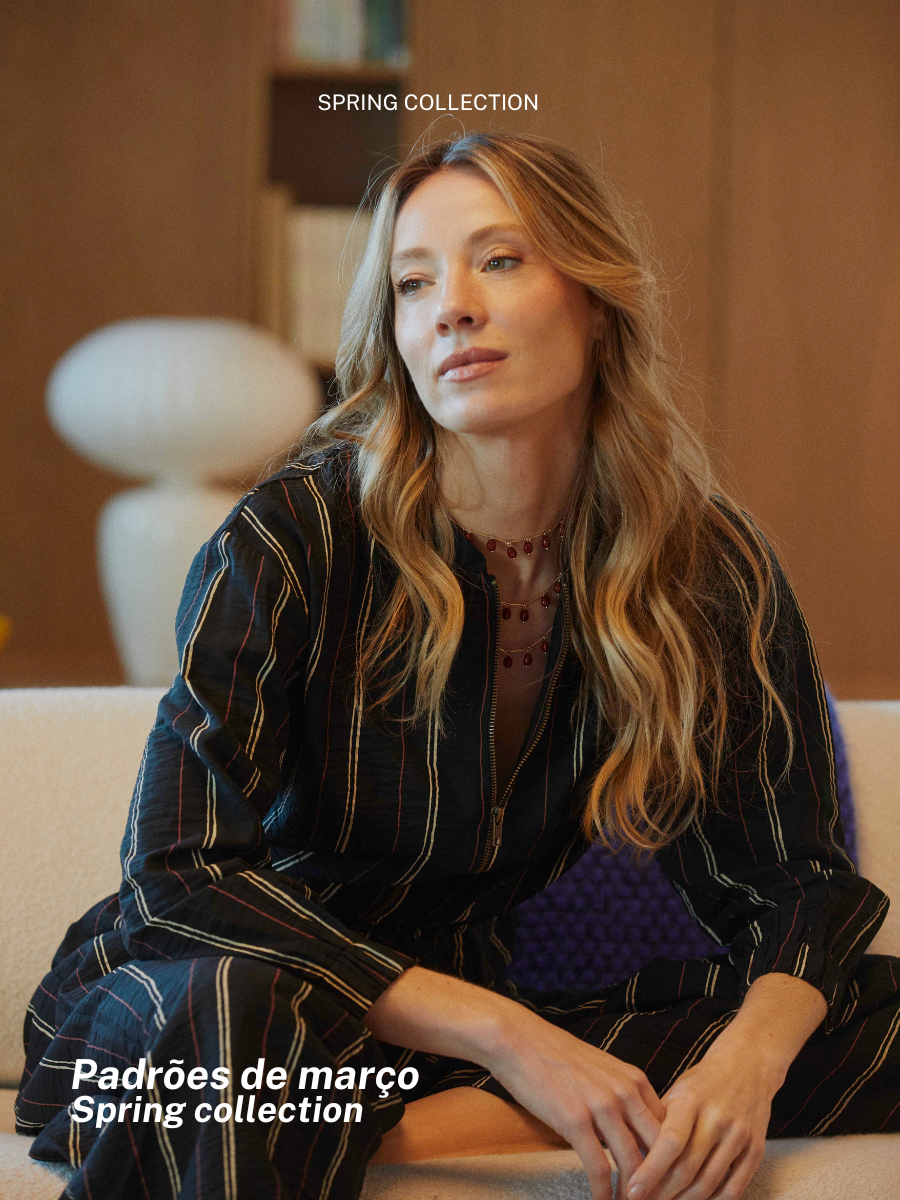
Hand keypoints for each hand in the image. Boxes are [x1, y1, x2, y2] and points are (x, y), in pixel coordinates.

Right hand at [486, 1011, 666, 1199]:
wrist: (518, 1039)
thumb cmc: (555, 1056)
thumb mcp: (601, 1069)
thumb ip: (622, 1096)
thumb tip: (633, 1130)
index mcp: (635, 1080)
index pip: (668, 1129)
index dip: (669, 1161)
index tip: (664, 1182)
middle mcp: (625, 1092)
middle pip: (658, 1150)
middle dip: (659, 1183)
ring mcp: (602, 1106)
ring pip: (633, 1164)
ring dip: (632, 1195)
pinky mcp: (576, 1121)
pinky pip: (600, 1169)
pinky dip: (603, 1194)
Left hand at [624, 1045, 780, 1199]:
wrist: (748, 1066)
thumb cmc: (702, 1083)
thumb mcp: (676, 1092)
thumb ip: (658, 1123)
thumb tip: (633, 1159)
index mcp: (691, 1099)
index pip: (670, 1142)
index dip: (651, 1171)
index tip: (633, 1192)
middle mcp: (717, 1117)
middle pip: (688, 1168)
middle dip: (662, 1193)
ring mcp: (739, 1135)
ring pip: (709, 1182)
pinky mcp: (756, 1149)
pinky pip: (734, 1188)